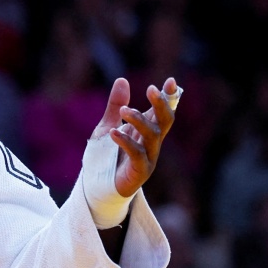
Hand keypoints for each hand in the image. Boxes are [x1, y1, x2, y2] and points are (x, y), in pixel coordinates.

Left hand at [92, 76, 176, 196]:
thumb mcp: (107, 126)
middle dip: (161, 104)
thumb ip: (115, 106)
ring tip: (124, 111)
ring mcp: (149, 158)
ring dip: (139, 120)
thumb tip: (122, 80)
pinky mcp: (140, 172)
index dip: (168, 97)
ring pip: (153, 136)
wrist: (98, 187)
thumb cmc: (106, 157)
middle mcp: (152, 143)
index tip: (170, 81)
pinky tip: (114, 132)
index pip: (162, 111)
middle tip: (151, 89)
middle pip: (165, 121)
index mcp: (147, 131)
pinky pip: (137, 154)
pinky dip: (126, 142)